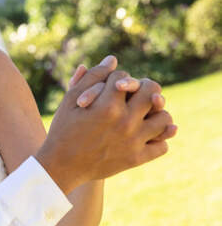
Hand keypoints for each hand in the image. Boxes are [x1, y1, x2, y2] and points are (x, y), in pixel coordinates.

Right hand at [36, 55, 177, 193]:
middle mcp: (125, 121)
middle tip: (136, 93)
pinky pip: (163, 146)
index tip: (112, 85)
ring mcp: (133, 141)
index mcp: (107, 105)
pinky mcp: (136, 159)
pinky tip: (145, 135)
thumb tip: (113, 60)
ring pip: (164, 118)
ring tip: (145, 114)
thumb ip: (92, 78)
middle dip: (143, 87)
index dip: (117, 78)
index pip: (124, 77)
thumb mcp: (71, 100)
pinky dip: (158, 139)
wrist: (61, 165)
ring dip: (156, 113)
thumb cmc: (64, 129)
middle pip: (152, 91)